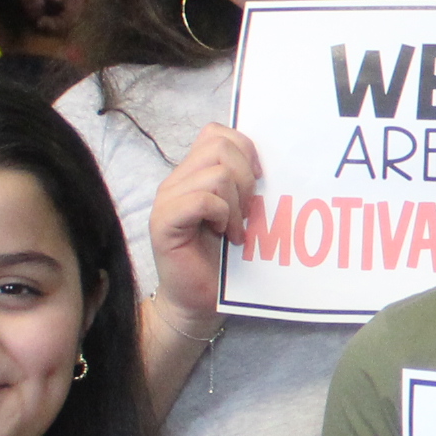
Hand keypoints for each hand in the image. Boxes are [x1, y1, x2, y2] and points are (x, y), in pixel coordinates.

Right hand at [150, 122, 262, 326]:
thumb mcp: (240, 213)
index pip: (217, 133)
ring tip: (236, 228)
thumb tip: (270, 165)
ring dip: (236, 202)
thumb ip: (244, 185)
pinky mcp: (164, 223)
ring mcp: (168, 200)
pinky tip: (226, 234)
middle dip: (245, 175)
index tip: (259, 180)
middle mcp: (177, 181)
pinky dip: (222, 215)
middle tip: (248, 209)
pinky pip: (202, 200)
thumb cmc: (222, 260)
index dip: (245, 150)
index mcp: (194, 173)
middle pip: (219, 146)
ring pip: (215, 173)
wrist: (197, 301)